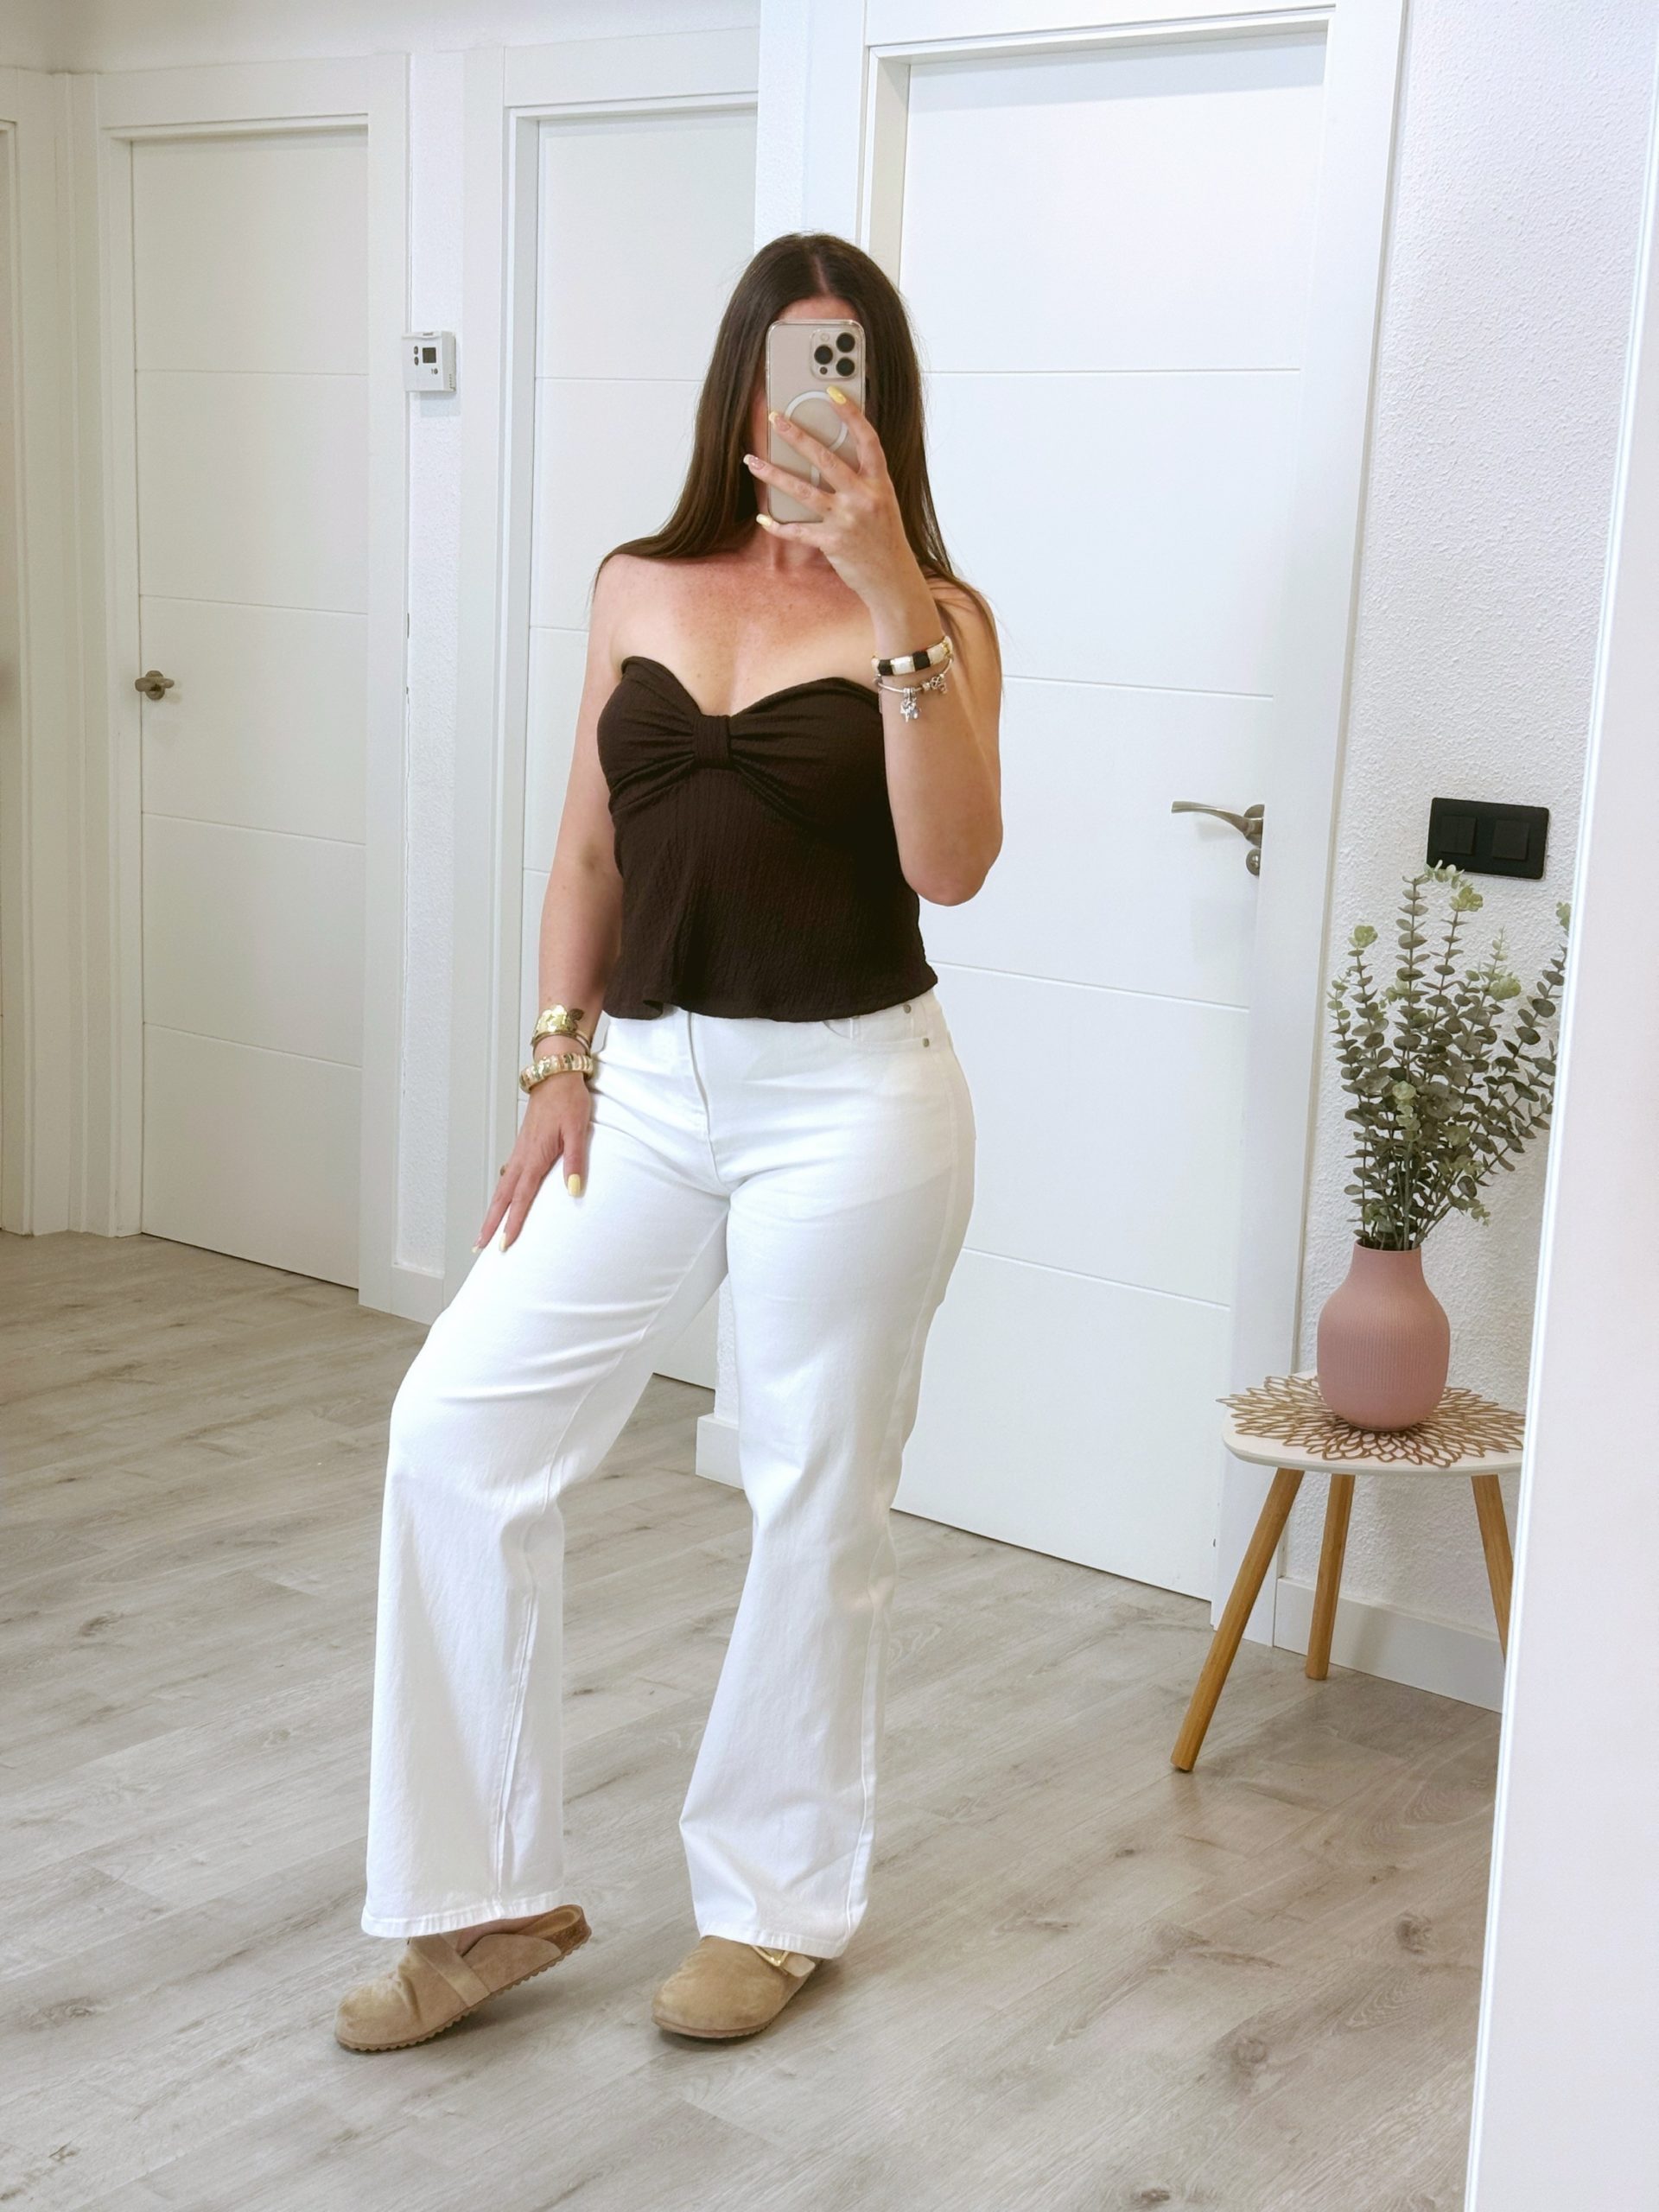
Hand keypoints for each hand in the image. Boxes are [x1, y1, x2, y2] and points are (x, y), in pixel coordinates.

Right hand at [474, 1075, 590, 1251]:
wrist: (556, 1074)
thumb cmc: (568, 1099)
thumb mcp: (577, 1130)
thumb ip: (575, 1161)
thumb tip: (574, 1190)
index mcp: (534, 1156)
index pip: (521, 1198)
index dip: (512, 1223)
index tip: (504, 1243)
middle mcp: (523, 1156)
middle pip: (502, 1197)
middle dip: (490, 1223)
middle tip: (480, 1246)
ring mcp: (521, 1151)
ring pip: (502, 1187)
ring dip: (493, 1210)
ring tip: (486, 1230)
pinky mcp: (524, 1146)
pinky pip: (508, 1175)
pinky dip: (502, 1193)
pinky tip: (502, 1200)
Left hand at [743, 387, 917, 605]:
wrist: (892, 579)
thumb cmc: (885, 538)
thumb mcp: (882, 502)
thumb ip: (862, 480)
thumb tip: (828, 457)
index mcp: (879, 483)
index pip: (867, 439)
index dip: (851, 413)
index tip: (832, 391)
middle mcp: (863, 497)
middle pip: (825, 459)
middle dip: (796, 436)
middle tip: (774, 419)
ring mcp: (847, 520)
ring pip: (802, 491)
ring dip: (773, 475)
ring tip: (752, 461)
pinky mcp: (832, 543)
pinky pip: (798, 531)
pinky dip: (778, 525)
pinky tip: (763, 517)